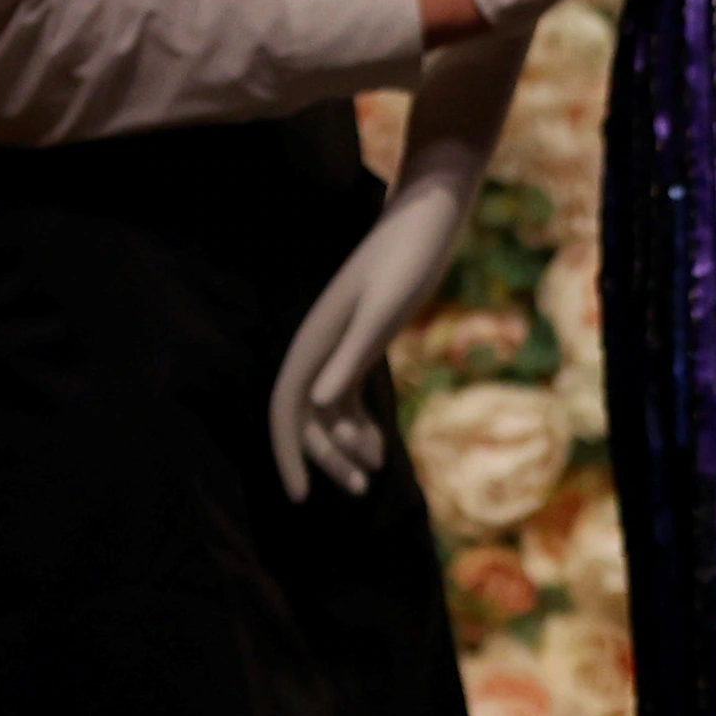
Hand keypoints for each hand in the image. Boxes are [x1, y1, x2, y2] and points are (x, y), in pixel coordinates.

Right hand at [271, 161, 470, 502]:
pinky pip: (348, 397)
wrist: (429, 218)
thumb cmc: (407, 258)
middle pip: (308, 418)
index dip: (288, 454)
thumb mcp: (383, 309)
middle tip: (361, 490)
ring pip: (328, 411)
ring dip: (345, 446)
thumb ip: (353, 353)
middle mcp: (318, 348)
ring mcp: (338, 347)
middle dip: (327, 457)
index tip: (300, 497)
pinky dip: (359, 424)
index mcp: (313, 342)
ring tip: (372, 478)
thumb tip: (316, 403)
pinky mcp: (362, 344)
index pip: (286, 409)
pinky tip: (378, 447)